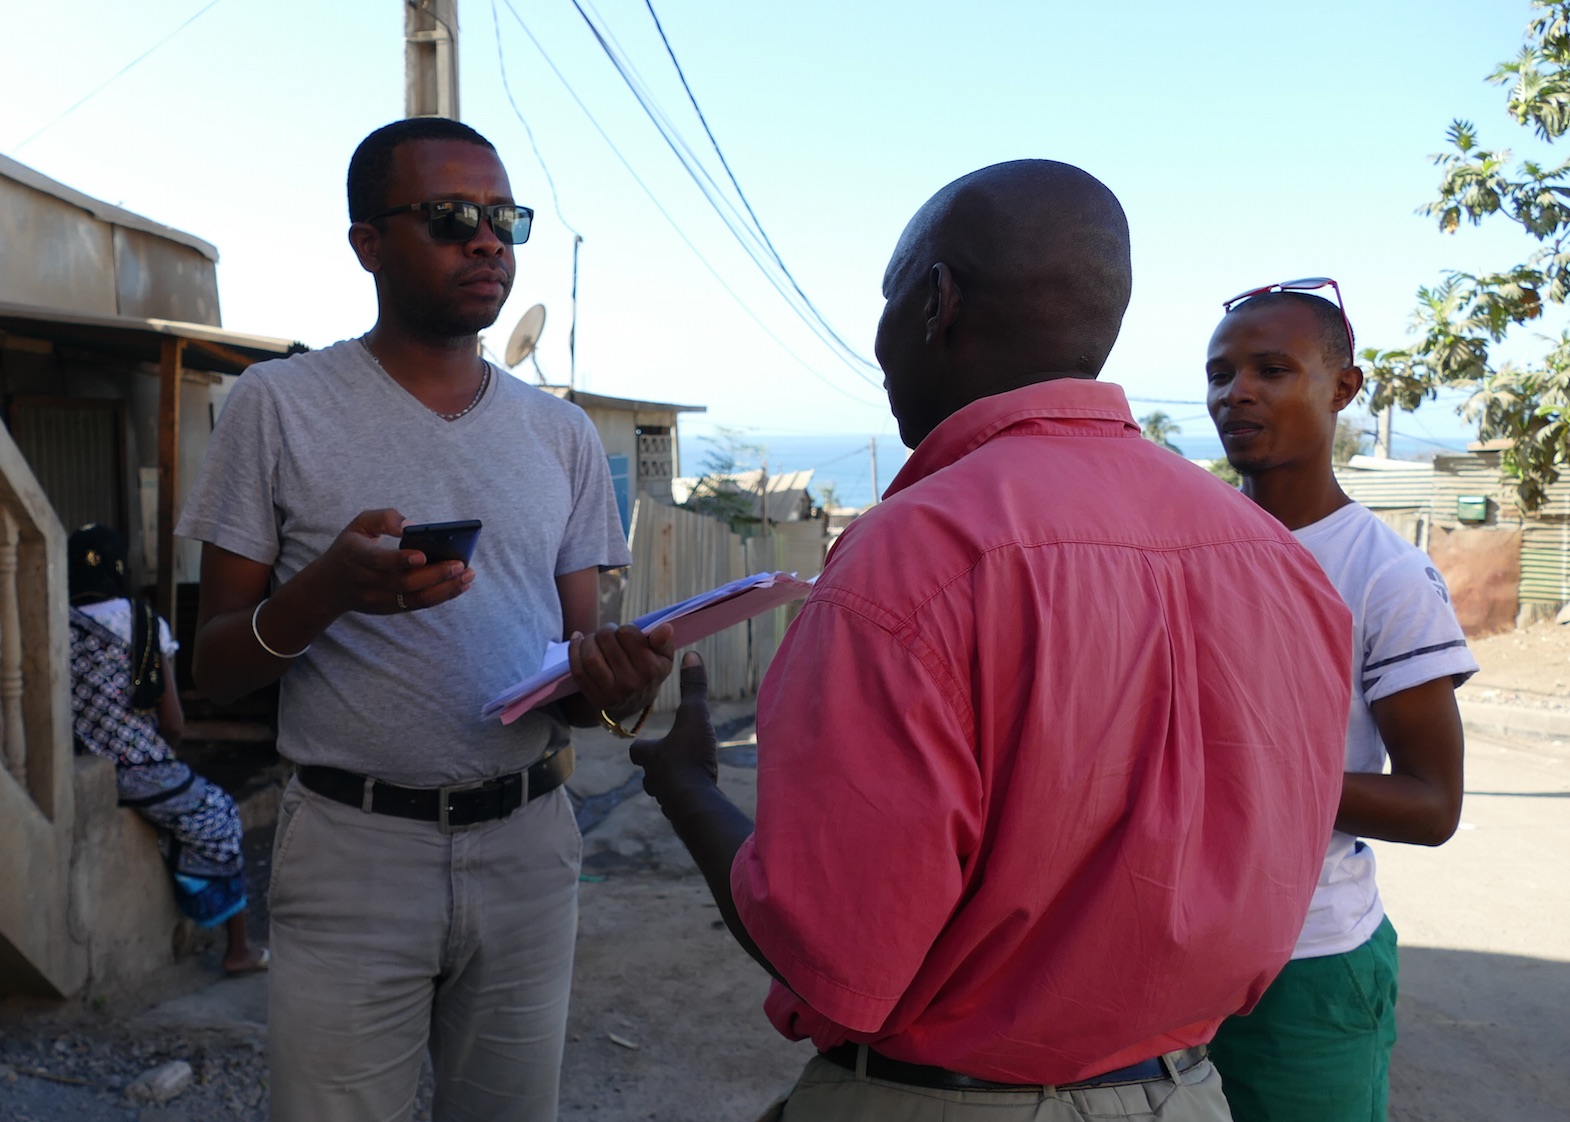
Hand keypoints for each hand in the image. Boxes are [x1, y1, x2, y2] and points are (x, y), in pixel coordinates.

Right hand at [319, 508, 474, 615]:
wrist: (328, 587)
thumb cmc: (350, 549)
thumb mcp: (358, 525)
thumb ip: (383, 518)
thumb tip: (411, 525)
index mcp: (355, 556)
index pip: (379, 561)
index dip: (401, 559)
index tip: (423, 555)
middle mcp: (366, 581)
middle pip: (405, 582)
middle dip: (436, 574)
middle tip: (461, 564)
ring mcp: (378, 599)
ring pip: (415, 598)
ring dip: (446, 588)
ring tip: (468, 576)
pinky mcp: (388, 609)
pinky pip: (418, 604)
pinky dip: (441, 596)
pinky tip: (460, 585)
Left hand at [568, 621, 675, 712]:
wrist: (634, 703)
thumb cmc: (649, 672)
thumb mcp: (663, 658)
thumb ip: (664, 641)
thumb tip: (665, 627)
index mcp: (650, 669)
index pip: (627, 634)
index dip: (624, 628)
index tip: (625, 634)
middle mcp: (631, 682)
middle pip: (606, 640)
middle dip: (604, 631)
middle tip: (607, 634)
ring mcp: (611, 691)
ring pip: (590, 656)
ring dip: (588, 640)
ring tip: (593, 638)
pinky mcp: (595, 697)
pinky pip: (578, 670)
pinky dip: (574, 650)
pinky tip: (578, 640)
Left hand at [629, 652, 717, 804]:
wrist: (695, 801)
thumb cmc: (689, 757)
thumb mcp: (694, 716)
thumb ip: (693, 687)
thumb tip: (692, 654)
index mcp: (650, 755)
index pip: (636, 750)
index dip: (642, 746)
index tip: (646, 741)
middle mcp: (653, 778)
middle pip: (648, 772)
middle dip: (657, 766)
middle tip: (670, 759)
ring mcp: (665, 798)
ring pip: (662, 789)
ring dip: (671, 783)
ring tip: (686, 777)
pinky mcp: (681, 812)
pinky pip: (679, 803)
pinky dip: (685, 797)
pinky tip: (698, 793)